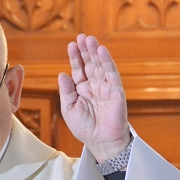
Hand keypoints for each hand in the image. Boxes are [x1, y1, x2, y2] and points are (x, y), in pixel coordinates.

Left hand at [58, 34, 129, 162]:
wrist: (100, 142)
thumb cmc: (84, 128)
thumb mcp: (69, 109)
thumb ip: (66, 91)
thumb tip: (62, 73)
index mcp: (82, 89)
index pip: (78, 69)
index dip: (75, 57)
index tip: (71, 44)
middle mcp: (94, 86)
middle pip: (89, 64)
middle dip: (85, 50)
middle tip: (81, 36)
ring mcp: (105, 87)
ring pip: (100, 66)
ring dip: (95, 52)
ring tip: (90, 39)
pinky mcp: (116, 91)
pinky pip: (111, 74)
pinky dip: (107, 62)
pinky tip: (102, 51)